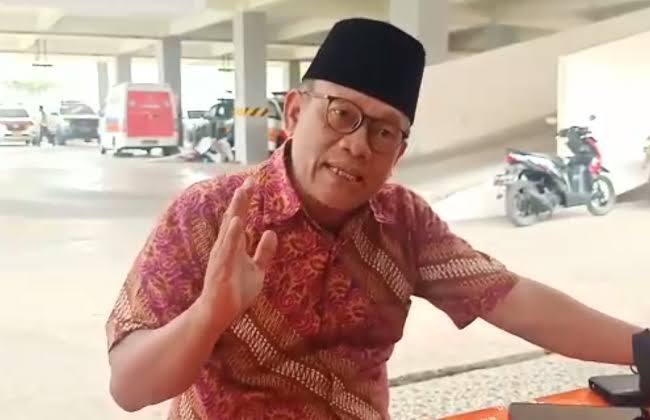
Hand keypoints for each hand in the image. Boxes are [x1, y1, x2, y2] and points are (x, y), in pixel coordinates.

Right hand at [199, 178, 277, 321]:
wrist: (218, 314)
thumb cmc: (235, 292)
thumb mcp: (257, 270)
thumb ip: (264, 252)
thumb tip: (272, 232)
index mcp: (234, 246)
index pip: (240, 219)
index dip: (245, 202)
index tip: (253, 183)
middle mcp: (225, 247)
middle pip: (233, 218)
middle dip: (241, 200)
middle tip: (249, 181)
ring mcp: (222, 257)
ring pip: (229, 229)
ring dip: (236, 210)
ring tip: (242, 192)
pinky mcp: (221, 269)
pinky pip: (227, 249)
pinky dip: (232, 234)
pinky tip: (237, 221)